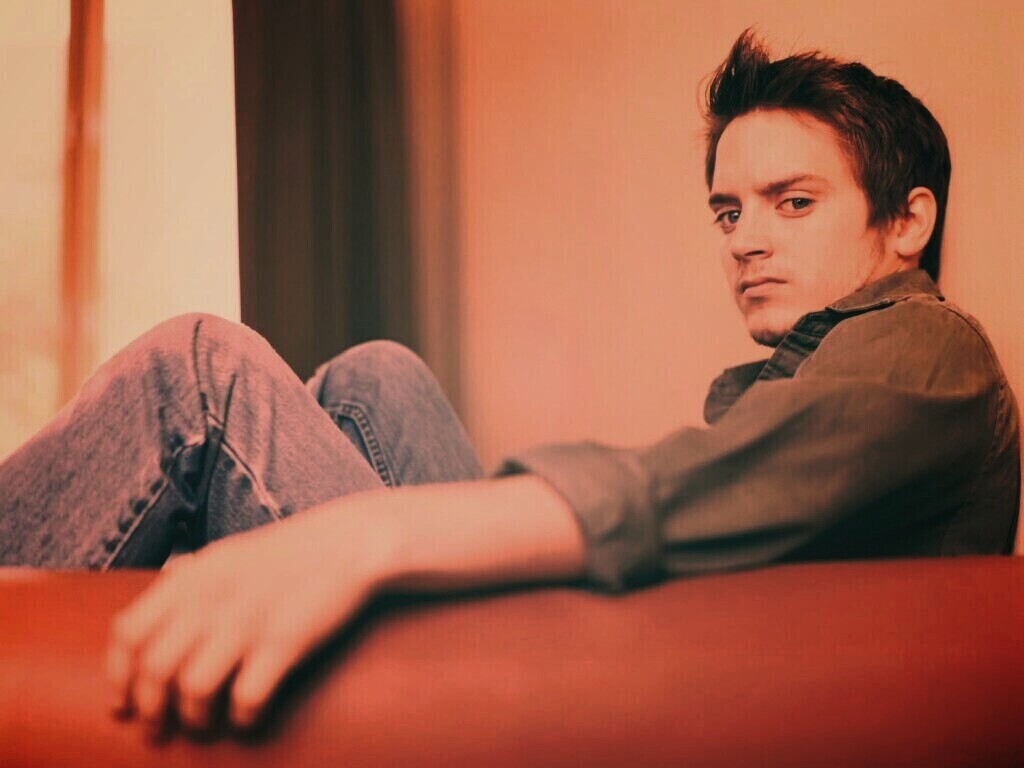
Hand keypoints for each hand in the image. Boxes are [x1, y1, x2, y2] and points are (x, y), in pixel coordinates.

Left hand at [106, 495, 393, 734]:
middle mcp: (212, 599)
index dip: (119, 674)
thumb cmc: (290, 552)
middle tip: (159, 727)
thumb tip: (162, 584)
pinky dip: (242, 717)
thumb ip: (192, 572)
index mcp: (193, 577)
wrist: (349, 542)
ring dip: (194, 718)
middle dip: (151, 709)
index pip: (128, 633)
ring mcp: (248, 620)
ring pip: (194, 689)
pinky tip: (248, 717)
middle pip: (155, 669)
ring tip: (204, 725)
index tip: (123, 700)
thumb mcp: (230, 550)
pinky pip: (247, 696)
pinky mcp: (285, 641)